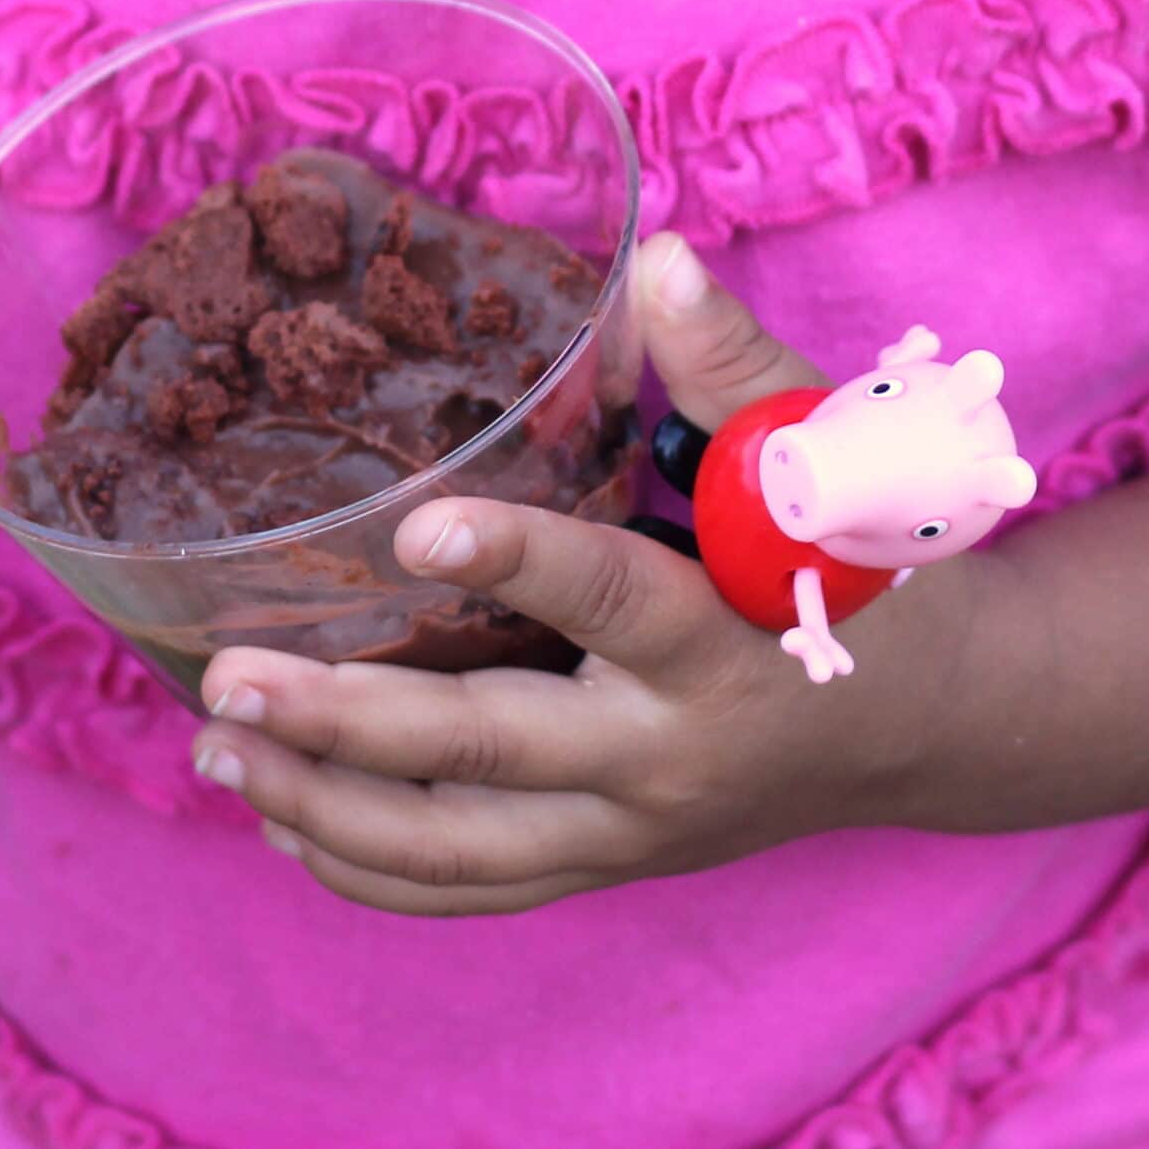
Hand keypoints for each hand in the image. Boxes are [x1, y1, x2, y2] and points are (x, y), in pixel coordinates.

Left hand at [191, 232, 985, 914]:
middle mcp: (668, 760)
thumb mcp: (824, 463)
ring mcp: (630, 831)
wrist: (933, 724)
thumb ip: (735, 368)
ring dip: (323, 810)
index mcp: (725, 648)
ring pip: (457, 852)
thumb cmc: (867, 569)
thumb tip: (661, 257)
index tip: (413, 524)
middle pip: (488, 755)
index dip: (517, 561)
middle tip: (227, 680)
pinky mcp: (606, 861)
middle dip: (345, 726)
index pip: (612, 602)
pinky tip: (280, 824)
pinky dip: (371, 870)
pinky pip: (472, 891)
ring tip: (215, 755)